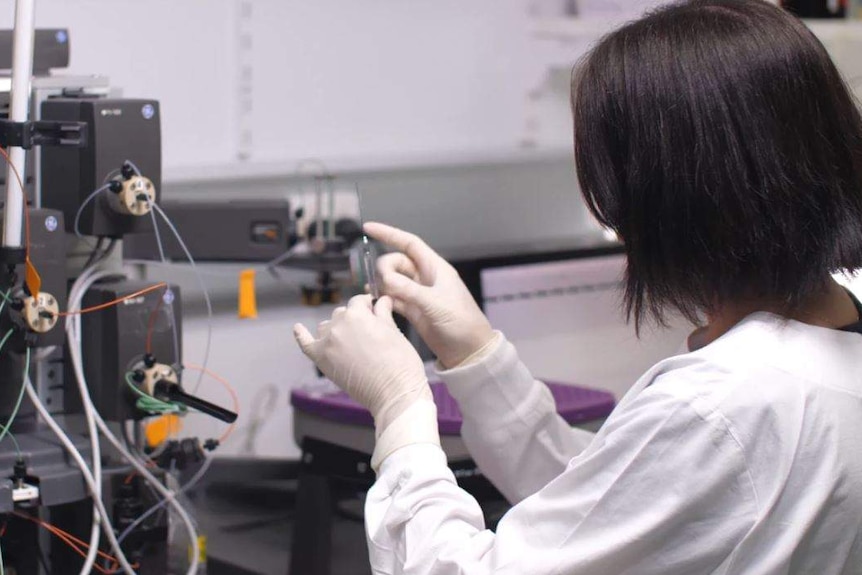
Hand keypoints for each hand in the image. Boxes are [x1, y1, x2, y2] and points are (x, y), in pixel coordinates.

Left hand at [293, 295, 430, 430]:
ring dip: (335, 329)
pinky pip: (306, 344)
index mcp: (357, 314)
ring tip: (349, 341)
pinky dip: (301, 335)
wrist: (394, 393)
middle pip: (342, 314)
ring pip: (326, 328)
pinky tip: (298, 328)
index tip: (373, 310)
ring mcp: (327, 343)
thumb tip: (382, 300)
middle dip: (353, 319)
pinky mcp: (321, 361)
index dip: (367, 306)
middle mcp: (338, 325)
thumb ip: (383, 313)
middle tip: (367, 333)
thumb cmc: (400, 363)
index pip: (358, 302)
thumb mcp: (394, 332)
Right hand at [364, 222, 494, 368]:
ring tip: (376, 296)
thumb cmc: (461, 323)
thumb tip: (384, 280)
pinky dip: (384, 298)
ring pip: (393, 280)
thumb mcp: (435, 304)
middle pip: (397, 262)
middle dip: (385, 269)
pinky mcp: (414, 311)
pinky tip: (374, 302)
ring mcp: (419, 294)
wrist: (469, 351)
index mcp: (435, 268)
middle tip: (384, 286)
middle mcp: (426, 278)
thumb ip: (409, 290)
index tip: (368, 228)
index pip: (409, 244)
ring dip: (382, 284)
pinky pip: (393, 298)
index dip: (389, 234)